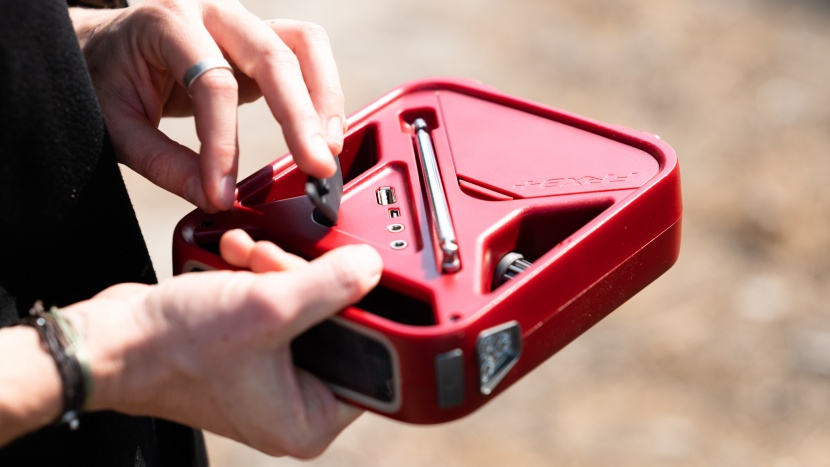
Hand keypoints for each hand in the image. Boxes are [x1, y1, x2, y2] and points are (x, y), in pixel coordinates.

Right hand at [66, 232, 380, 457]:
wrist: (109, 339)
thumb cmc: (175, 348)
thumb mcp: (266, 308)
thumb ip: (329, 286)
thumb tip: (373, 267)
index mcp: (308, 419)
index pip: (371, 362)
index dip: (362, 312)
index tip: (346, 276)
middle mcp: (292, 403)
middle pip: (335, 327)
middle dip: (308, 282)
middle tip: (280, 262)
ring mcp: (270, 376)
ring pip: (303, 308)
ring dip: (280, 270)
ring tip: (251, 258)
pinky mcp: (249, 350)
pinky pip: (274, 305)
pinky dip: (260, 276)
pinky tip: (237, 258)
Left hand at [70, 1, 345, 211]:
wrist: (104, 47)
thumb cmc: (106, 79)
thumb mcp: (116, 123)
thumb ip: (162, 162)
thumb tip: (212, 197)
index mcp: (168, 23)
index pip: (212, 82)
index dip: (223, 143)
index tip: (224, 193)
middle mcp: (213, 12)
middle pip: (274, 56)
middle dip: (300, 116)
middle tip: (315, 165)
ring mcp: (242, 23)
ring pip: (304, 45)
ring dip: (324, 98)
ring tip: (329, 148)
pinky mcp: (261, 43)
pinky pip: (306, 55)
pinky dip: (322, 91)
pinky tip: (325, 130)